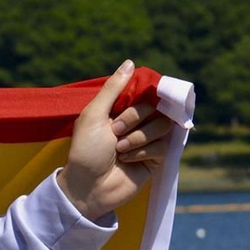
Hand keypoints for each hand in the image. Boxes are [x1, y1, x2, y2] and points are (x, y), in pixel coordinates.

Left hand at [56, 60, 174, 220]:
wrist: (88, 186)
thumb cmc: (85, 150)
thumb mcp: (93, 115)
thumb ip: (112, 89)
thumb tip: (130, 62)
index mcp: (119, 110)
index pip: (144, 92)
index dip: (143, 95)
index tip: (136, 99)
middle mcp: (136, 123)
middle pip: (155, 107)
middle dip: (133, 119)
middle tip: (115, 132)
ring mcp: (147, 140)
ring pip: (163, 125)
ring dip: (138, 137)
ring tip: (120, 150)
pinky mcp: (156, 158)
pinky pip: (164, 145)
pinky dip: (144, 152)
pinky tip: (128, 161)